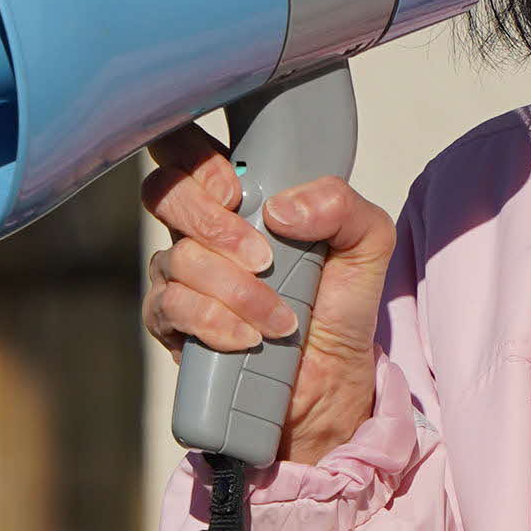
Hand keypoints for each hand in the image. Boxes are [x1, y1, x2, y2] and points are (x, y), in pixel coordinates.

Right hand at [139, 130, 395, 467]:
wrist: (330, 382)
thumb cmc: (339, 306)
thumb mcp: (367, 244)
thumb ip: (342, 206)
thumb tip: (281, 210)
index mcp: (241, 195)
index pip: (187, 148)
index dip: (195, 157)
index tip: (237, 189)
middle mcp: (199, 229)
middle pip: (164, 193)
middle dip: (214, 224)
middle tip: (263, 259)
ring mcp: (179, 275)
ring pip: (178, 258)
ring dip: (236, 291)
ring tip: (282, 320)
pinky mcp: (171, 323)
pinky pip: (172, 308)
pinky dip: (215, 322)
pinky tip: (248, 339)